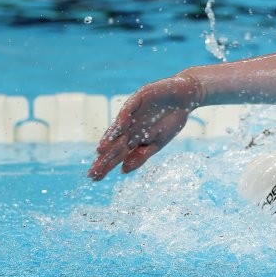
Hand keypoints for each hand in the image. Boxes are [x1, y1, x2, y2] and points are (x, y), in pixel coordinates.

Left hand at [87, 75, 201, 180]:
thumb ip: (141, 156)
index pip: (116, 155)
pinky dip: (124, 118)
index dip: (106, 166)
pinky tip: (119, 128)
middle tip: (91, 173)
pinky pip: (128, 109)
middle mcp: (129, 127)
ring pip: (117, 128)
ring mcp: (132, 113)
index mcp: (134, 138)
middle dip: (103, 159)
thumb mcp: (158, 143)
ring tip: (100, 152)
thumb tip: (123, 170)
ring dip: (109, 139)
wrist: (184, 97)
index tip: (95, 179)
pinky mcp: (138, 99)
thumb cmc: (172, 120)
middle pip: (113, 145)